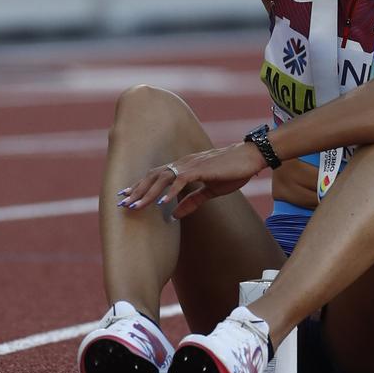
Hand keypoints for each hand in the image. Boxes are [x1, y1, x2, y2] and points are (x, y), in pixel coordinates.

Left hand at [118, 142, 264, 218]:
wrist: (251, 157)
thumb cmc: (232, 171)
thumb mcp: (210, 191)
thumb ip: (192, 201)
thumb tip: (174, 215)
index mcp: (184, 167)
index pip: (157, 176)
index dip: (141, 185)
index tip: (127, 195)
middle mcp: (183, 164)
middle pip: (154, 176)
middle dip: (137, 190)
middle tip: (122, 203)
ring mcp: (191, 165)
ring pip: (163, 178)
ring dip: (148, 193)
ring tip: (136, 206)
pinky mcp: (201, 169)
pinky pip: (182, 181)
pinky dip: (171, 192)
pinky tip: (162, 204)